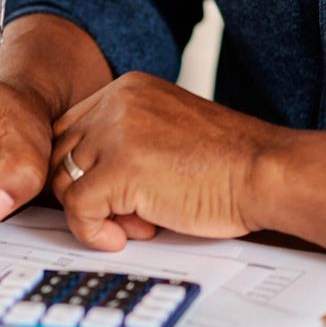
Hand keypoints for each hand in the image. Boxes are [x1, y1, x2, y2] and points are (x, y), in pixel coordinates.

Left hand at [49, 72, 269, 249]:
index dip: (82, 170)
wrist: (266, 173)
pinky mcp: (121, 169)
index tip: (110, 196)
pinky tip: (126, 236)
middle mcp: (117, 103)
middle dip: (84, 193)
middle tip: (128, 215)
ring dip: (94, 214)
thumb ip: (127, 142)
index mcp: (129, 90)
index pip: (70, 130)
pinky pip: (78, 209)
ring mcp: (116, 133)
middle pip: (60, 156)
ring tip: (138, 224)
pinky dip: (94, 232)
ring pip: (64, 183)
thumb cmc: (230, 165)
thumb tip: (83, 179)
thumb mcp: (167, 135)